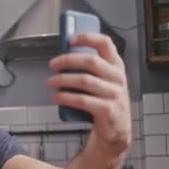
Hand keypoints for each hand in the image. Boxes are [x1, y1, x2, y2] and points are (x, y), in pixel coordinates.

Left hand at [47, 33, 131, 155]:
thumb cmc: (105, 100)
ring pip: (84, 80)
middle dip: (67, 60)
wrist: (117, 129)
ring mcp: (114, 94)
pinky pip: (82, 100)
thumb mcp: (104, 81)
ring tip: (51, 82)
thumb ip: (91, 69)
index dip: (87, 38)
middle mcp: (117, 77)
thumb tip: (64, 59)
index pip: (105, 43)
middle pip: (90, 61)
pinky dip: (66, 97)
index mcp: (116, 66)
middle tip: (53, 64)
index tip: (70, 40)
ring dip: (63, 80)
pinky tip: (57, 96)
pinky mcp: (107, 109)